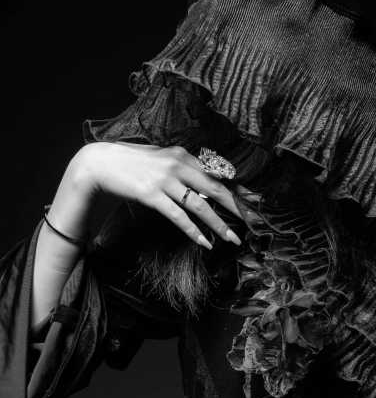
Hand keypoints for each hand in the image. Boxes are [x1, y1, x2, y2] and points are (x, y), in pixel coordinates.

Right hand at [75, 141, 242, 249]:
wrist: (99, 163)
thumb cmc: (131, 163)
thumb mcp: (161, 159)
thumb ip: (181, 168)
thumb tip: (201, 184)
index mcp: (183, 154)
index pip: (217, 173)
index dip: (237, 189)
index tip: (254, 201)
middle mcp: (177, 164)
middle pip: (215, 188)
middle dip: (236, 207)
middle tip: (252, 222)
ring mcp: (165, 180)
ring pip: (199, 205)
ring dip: (218, 224)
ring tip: (232, 239)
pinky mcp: (152, 195)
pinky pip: (178, 217)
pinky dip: (193, 231)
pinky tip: (205, 242)